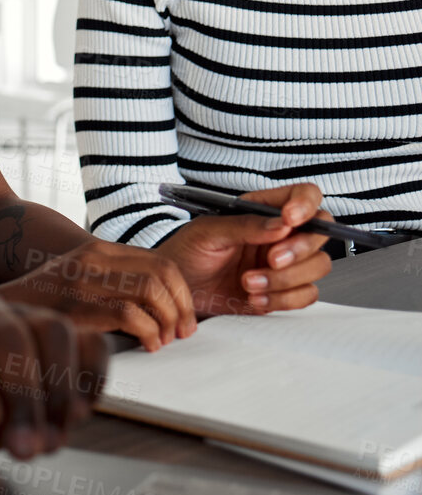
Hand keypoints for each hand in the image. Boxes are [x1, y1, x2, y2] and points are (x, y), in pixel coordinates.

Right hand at [0, 238, 194, 350]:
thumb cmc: (40, 304)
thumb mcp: (77, 280)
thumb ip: (112, 282)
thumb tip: (161, 304)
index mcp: (96, 250)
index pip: (160, 261)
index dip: (182, 291)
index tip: (184, 317)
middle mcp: (92, 259)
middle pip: (163, 274)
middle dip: (183, 307)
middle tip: (182, 332)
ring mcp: (84, 281)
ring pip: (152, 292)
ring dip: (168, 321)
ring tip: (163, 341)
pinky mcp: (78, 306)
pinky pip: (132, 316)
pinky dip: (150, 334)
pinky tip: (146, 346)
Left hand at [0, 292, 109, 459]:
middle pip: (10, 335)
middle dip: (23, 397)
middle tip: (24, 450)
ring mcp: (27, 314)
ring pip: (55, 330)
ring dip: (59, 392)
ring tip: (51, 443)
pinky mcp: (65, 333)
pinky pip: (93, 342)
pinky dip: (91, 378)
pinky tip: (76, 417)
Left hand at [156, 183, 331, 315]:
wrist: (174, 293)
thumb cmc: (185, 254)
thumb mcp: (206, 232)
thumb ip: (244, 225)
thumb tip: (282, 224)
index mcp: (262, 211)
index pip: (303, 195)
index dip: (306, 204)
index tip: (290, 219)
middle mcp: (279, 235)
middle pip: (320, 233)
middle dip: (299, 249)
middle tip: (271, 260)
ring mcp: (285, 264)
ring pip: (318, 265)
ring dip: (285, 278)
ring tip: (248, 282)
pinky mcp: (284, 291)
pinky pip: (306, 294)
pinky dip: (283, 299)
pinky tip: (255, 298)